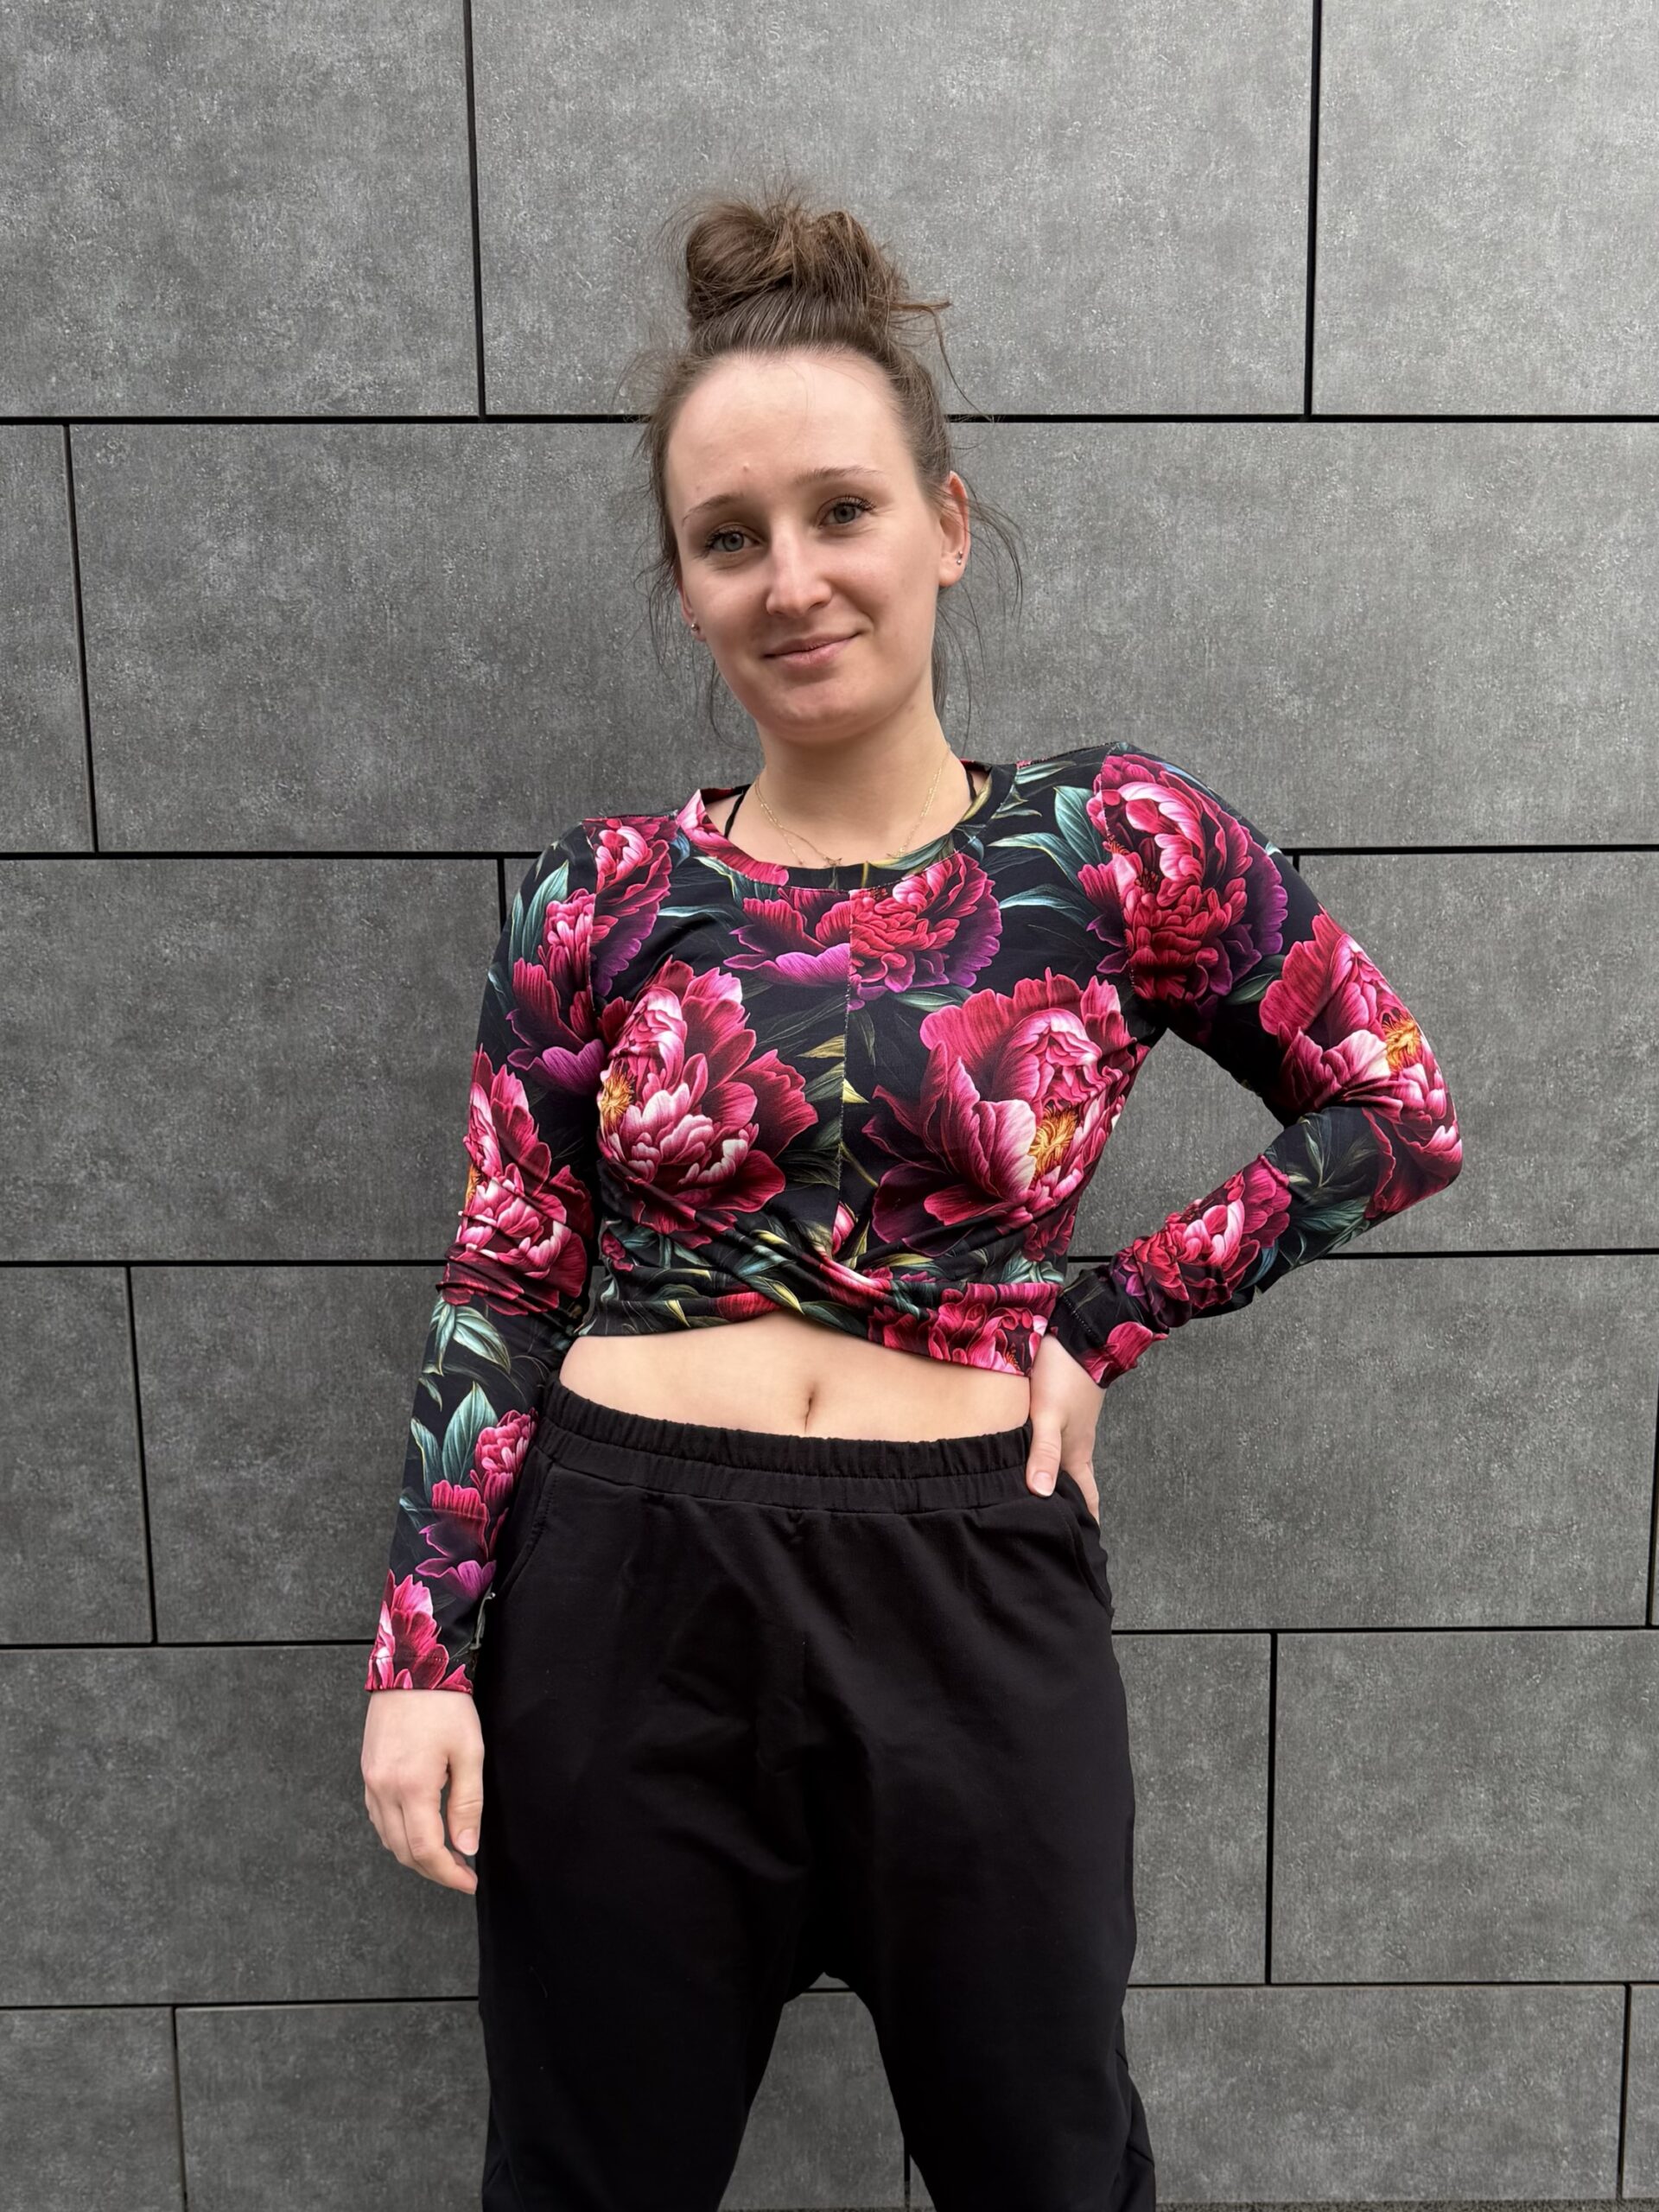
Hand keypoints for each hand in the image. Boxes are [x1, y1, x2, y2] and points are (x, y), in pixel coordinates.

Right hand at [362, 1686, 485, 1892]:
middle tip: (460, 1871)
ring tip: (444, 1853)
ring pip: (387, 1838)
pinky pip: (378, 1818)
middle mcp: (384, 1789)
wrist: (411, 1666)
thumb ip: (467, 1803)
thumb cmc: (444, 1705)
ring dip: (414, 1854)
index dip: (448, 1873)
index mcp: (411, 1786)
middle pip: (403, 1851)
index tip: (468, 1881)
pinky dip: (397, 1834)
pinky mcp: (368, 1772)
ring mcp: (371, 1781)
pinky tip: (418, 1829)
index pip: (426, 1850)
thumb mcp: (469, 1751)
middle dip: (433, 1869)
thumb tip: (466, 1846)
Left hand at [1026, 1331, 1106, 1520]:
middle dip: (1069, 1512)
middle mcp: (1076, 1445)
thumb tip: (1040, 1494)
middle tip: (1056, 1537)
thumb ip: (1044, 1453)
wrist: (1078, 1331)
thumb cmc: (1064, 1374)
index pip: (1086, 1499)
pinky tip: (1032, 1463)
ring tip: (1042, 1508)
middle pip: (1076, 1486)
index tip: (1081, 1552)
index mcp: (1076, 1454)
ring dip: (1058, 1487)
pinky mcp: (1062, 1412)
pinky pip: (1056, 1446)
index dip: (1085, 1525)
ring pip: (1065, 1466)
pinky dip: (1048, 1462)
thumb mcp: (1049, 1415)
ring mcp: (1071, 1428)